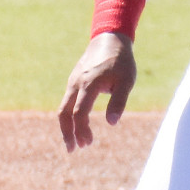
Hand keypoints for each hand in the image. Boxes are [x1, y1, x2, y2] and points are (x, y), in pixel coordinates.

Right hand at [58, 33, 136, 153]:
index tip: (88, 143)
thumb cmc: (121, 62)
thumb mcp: (127, 81)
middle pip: (64, 113)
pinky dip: (68, 116)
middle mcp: (76, 84)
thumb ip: (119, 102)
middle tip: (73, 150)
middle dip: (67, 133)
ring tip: (74, 143)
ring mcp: (73, 82)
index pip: (80, 112)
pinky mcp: (73, 82)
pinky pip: (66, 102)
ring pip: (63, 108)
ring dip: (67, 126)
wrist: (109, 40)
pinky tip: (76, 126)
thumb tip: (112, 123)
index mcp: (89, 84)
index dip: (82, 130)